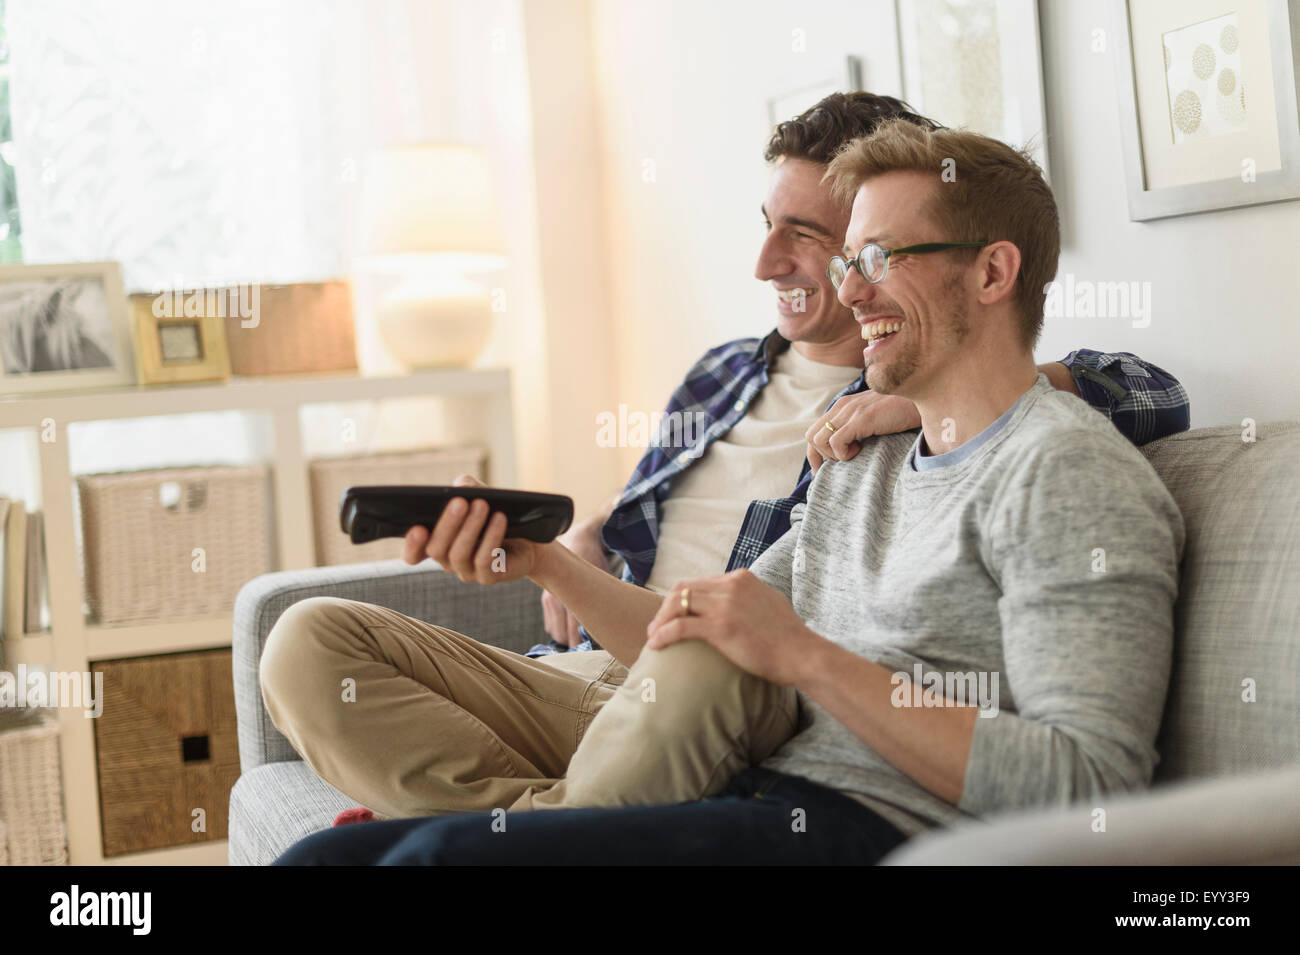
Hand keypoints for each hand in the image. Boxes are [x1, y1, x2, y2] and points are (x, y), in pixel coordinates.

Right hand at [403, 474, 547, 584]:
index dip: (412, 544)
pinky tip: (499, 519)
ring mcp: (467, 572)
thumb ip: (465, 488)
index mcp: (437, 543)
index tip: (418, 528)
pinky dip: (491, 537)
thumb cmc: (495, 513)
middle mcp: (447, 561)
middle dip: (447, 523)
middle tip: (459, 502)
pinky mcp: (488, 577)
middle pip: (436, 549)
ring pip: (459, 554)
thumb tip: (460, 487)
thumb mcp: (479, 495)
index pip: (413, 554)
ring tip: (482, 505)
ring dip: (470, 528)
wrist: (529, 539)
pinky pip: (484, 560)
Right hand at [542, 516, 609, 647]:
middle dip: (575, 645)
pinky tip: (572, 627)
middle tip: (591, 646)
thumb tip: (618, 625)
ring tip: (582, 638)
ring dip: (566, 638)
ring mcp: (548, 600)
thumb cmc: (595, 561)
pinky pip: (550, 625)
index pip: (573, 633)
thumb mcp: (604, 578)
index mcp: (571, 597)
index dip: (583, 646)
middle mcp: (556, 600)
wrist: (577, 540)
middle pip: (562, 637)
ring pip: (555, 633)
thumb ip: (606, 601)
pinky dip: (559, 630)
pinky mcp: (546, 600)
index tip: (595, 650)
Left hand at [643, 569, 816, 685]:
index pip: (699, 582)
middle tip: (657, 626)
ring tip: (653, 636)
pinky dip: (663, 634)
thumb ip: (750, 598)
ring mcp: (725, 604)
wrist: (802, 654)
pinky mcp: (720, 626)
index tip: (674, 615)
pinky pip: (680, 626)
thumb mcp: (769, 603)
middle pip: (683, 589)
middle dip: (666, 607)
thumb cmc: (789, 638)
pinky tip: (655, 645)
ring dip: (660, 620)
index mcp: (741, 578)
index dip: (682, 599)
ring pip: (677, 604)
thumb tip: (737, 604)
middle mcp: (731, 585)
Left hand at [805, 391, 921, 471]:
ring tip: (855, 454)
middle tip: (844, 462)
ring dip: (833, 454)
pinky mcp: (861, 418)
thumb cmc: (904, 413)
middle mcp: (842, 406)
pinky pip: (836, 441)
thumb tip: (851, 451)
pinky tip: (862, 451)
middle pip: (811, 436)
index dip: (816, 455)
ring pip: (818, 439)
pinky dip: (844, 453)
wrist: (924, 397)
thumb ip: (859, 429)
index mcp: (843, 406)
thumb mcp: (875, 419)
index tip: (825, 471)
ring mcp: (850, 411)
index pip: (815, 431)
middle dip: (822, 456)